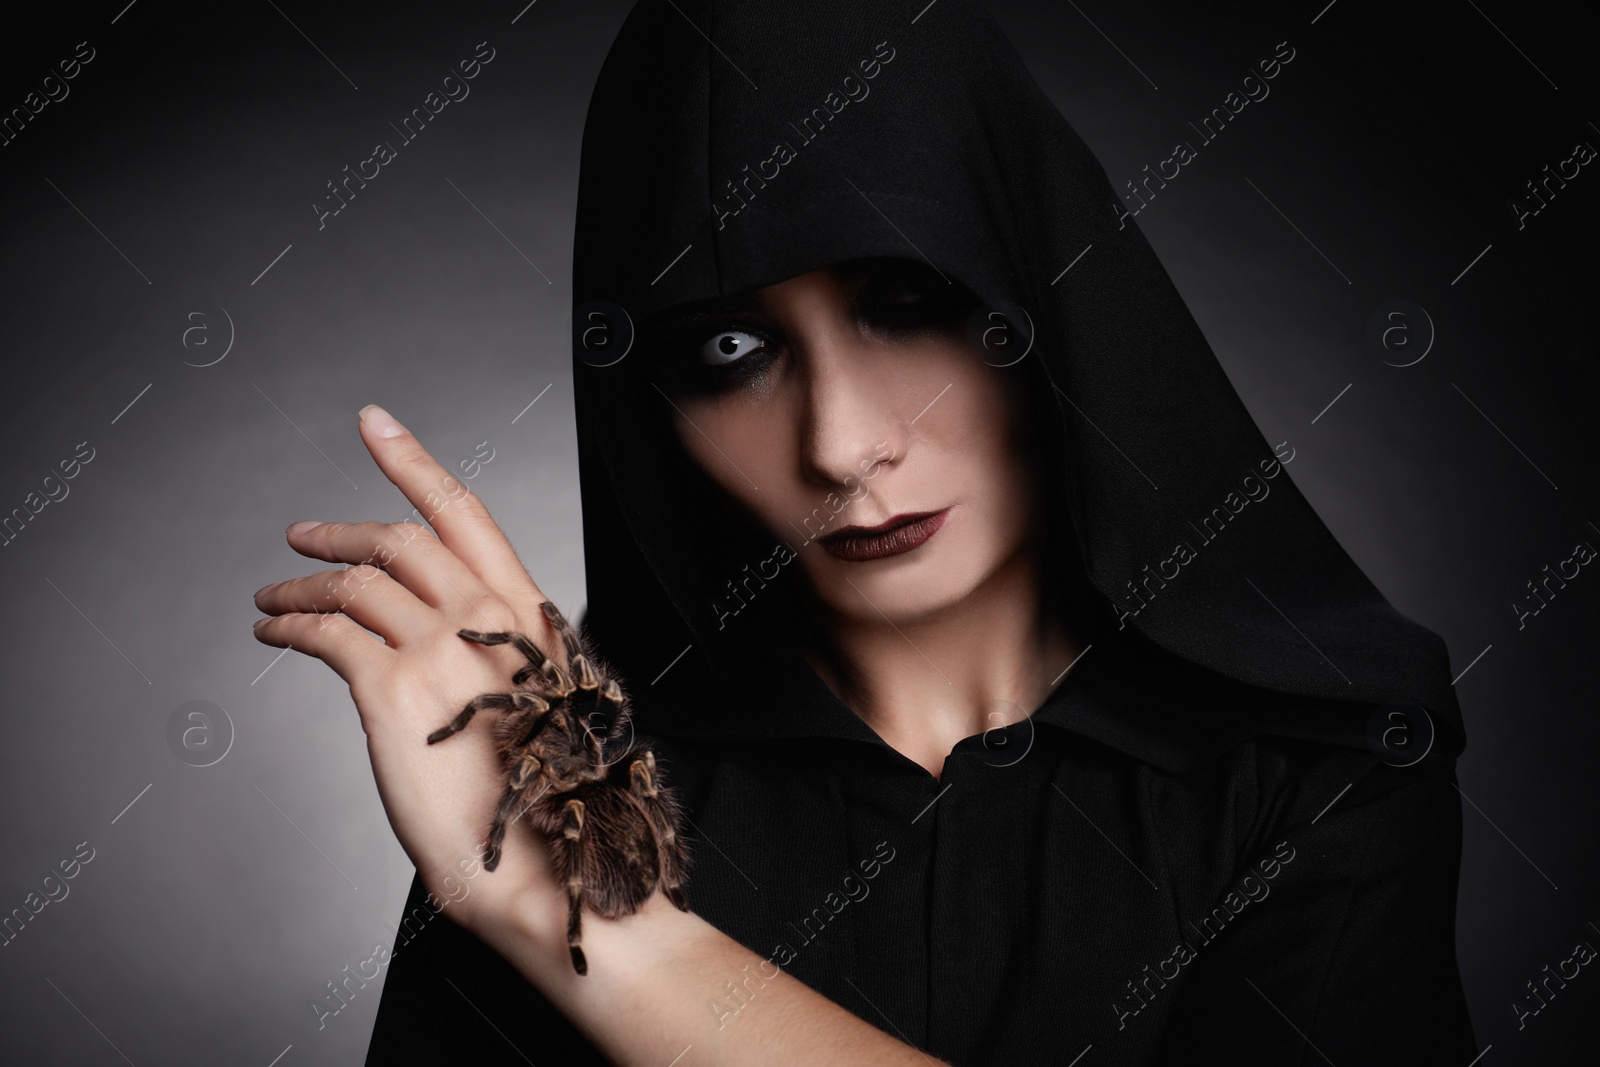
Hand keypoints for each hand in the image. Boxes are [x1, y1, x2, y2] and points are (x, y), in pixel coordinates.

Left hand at [252, 403, 566, 944]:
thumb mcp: (539, 703)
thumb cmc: (543, 801)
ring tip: (275, 594)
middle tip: (304, 533)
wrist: (544, 863)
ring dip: (304, 581)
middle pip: (400, 541)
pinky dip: (291, 624)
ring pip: (356, 583)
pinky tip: (275, 631)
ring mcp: (441, 651)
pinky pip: (327, 634)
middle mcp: (486, 619)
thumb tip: (451, 643)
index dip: (415, 463)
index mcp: (529, 617)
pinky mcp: (392, 693)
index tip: (378, 425)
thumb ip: (499, 656)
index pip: (465, 515)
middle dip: (343, 530)